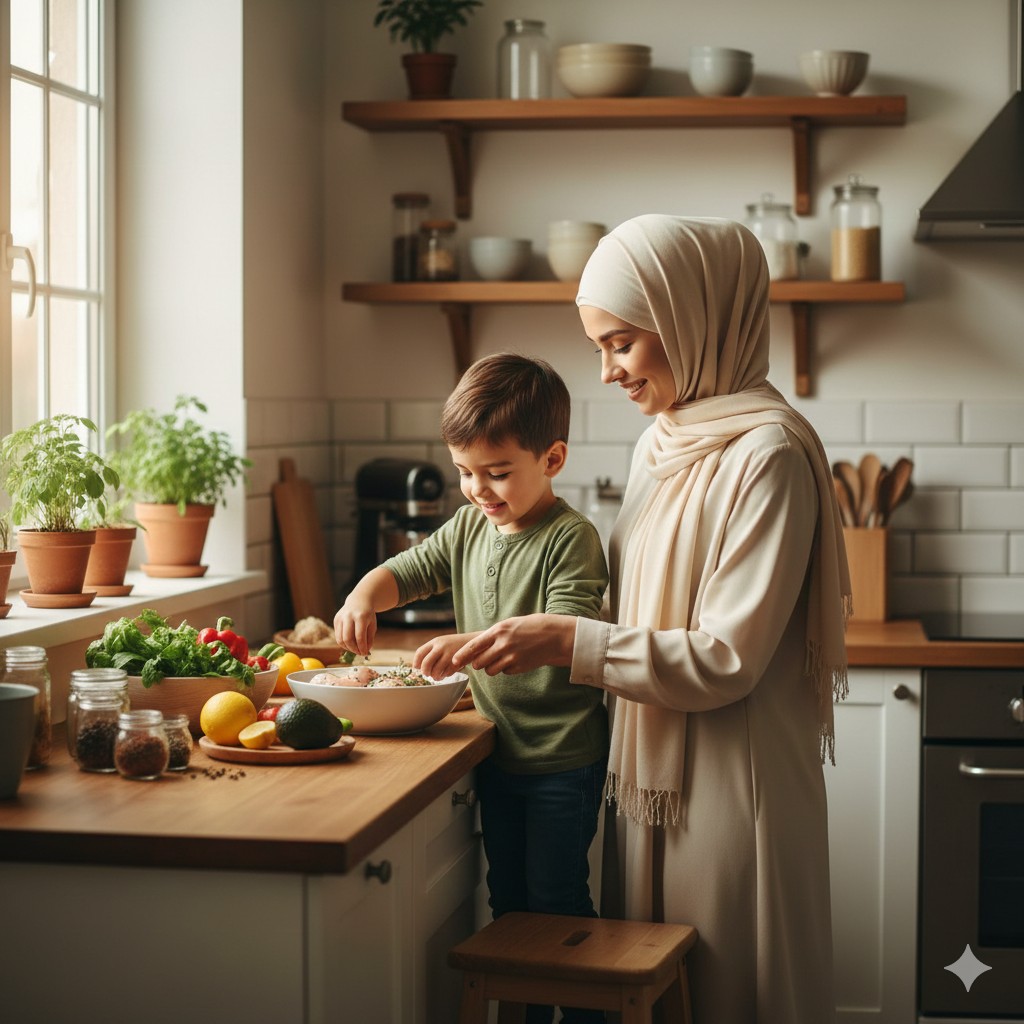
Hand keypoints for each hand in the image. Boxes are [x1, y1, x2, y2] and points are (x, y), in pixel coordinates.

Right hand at [334, 598, 376, 657]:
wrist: (359, 600)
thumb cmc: (368, 615)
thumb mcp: (372, 625)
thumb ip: (369, 639)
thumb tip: (365, 652)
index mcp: (360, 616)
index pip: (359, 637)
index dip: (362, 648)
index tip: (365, 653)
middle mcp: (349, 616)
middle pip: (347, 639)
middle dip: (354, 649)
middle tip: (359, 653)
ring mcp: (340, 617)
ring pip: (340, 639)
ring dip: (348, 648)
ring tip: (355, 649)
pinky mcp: (336, 619)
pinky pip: (337, 636)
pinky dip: (343, 643)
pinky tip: (350, 643)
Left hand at [414, 632, 480, 679]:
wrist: (475, 642)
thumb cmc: (456, 645)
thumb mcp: (443, 643)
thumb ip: (432, 651)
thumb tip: (419, 666)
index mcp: (435, 641)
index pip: (420, 652)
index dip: (416, 663)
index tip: (416, 669)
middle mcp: (441, 646)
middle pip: (426, 663)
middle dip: (425, 672)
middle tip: (427, 675)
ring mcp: (449, 653)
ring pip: (436, 670)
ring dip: (435, 676)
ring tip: (437, 677)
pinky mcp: (458, 661)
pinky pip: (447, 673)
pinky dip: (445, 675)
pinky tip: (446, 674)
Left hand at [450, 614, 575, 675]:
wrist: (554, 636)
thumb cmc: (530, 627)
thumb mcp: (509, 625)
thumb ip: (492, 635)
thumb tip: (475, 648)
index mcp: (499, 631)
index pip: (473, 646)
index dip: (462, 655)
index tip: (454, 661)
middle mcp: (503, 644)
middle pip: (479, 662)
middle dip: (479, 663)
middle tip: (484, 659)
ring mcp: (512, 657)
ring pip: (490, 670)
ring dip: (492, 667)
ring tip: (502, 658)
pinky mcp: (519, 667)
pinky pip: (505, 672)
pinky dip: (506, 669)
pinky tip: (515, 659)